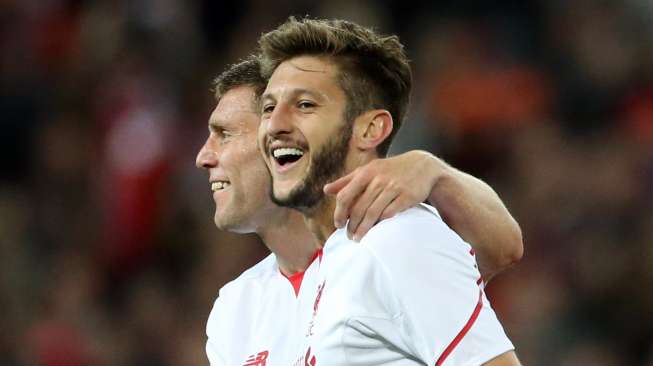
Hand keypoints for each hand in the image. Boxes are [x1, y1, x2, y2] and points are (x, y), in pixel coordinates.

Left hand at [324, 150, 441, 240]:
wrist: (423, 166)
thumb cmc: (391, 170)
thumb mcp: (369, 170)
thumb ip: (347, 180)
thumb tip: (326, 190)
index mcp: (366, 173)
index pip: (345, 195)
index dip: (339, 212)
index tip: (339, 224)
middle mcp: (378, 179)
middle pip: (358, 208)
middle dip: (351, 225)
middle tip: (349, 236)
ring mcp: (393, 187)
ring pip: (373, 213)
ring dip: (363, 229)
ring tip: (358, 238)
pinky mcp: (407, 196)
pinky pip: (390, 213)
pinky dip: (381, 223)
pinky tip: (377, 231)